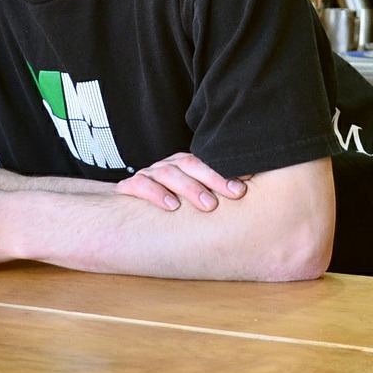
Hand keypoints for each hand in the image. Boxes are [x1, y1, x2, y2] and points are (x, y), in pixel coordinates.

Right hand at [115, 152, 248, 211]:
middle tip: (233, 195)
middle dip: (212, 180)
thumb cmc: (167, 205)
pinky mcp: (129, 187)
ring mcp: (148, 175)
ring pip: (168, 172)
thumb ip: (211, 196)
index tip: (244, 185)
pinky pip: (140, 185)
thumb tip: (244, 198)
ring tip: (207, 205)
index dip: (224, 172)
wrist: (128, 210)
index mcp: (183, 165)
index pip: (206, 162)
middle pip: (189, 165)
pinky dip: (156, 193)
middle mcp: (167, 166)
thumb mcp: (190, 199)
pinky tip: (171, 206)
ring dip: (189, 187)